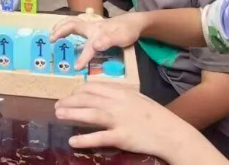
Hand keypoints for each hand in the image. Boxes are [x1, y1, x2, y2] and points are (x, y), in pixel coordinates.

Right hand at [51, 12, 145, 69]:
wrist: (134, 23)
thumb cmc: (127, 31)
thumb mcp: (120, 37)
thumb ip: (108, 41)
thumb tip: (95, 45)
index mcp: (97, 33)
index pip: (87, 47)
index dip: (82, 58)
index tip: (76, 68)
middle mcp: (91, 27)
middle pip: (72, 25)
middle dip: (60, 31)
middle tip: (50, 39)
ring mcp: (91, 25)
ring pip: (72, 22)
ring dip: (61, 26)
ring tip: (52, 33)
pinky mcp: (92, 26)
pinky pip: (75, 24)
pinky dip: (66, 26)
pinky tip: (64, 31)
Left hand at [55, 83, 220, 163]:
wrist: (171, 132)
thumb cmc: (154, 115)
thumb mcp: (137, 98)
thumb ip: (119, 95)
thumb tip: (102, 94)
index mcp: (121, 92)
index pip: (93, 87)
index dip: (78, 91)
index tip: (70, 95)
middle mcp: (117, 103)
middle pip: (88, 99)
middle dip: (70, 101)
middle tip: (57, 105)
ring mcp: (119, 120)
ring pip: (90, 114)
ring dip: (71, 114)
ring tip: (58, 115)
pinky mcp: (121, 137)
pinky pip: (100, 137)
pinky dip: (85, 139)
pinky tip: (73, 141)